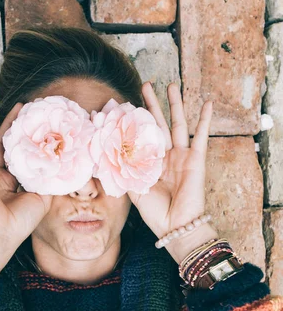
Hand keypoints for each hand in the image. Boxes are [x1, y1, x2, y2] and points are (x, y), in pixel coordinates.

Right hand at [0, 99, 52, 249]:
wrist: (1, 231)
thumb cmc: (21, 221)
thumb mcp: (43, 197)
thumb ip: (50, 179)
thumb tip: (63, 163)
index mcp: (12, 182)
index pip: (19, 154)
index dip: (27, 139)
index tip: (37, 124)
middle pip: (2, 142)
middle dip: (11, 124)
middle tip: (21, 107)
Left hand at [127, 82, 212, 243]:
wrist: (174, 226)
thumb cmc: (154, 212)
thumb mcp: (132, 188)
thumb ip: (122, 170)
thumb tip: (103, 154)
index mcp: (150, 163)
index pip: (140, 137)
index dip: (133, 122)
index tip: (122, 106)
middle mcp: (166, 157)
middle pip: (158, 124)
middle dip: (152, 105)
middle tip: (146, 85)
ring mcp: (182, 156)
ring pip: (178, 124)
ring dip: (175, 104)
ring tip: (172, 85)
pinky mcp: (196, 159)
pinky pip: (202, 136)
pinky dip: (205, 120)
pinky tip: (208, 103)